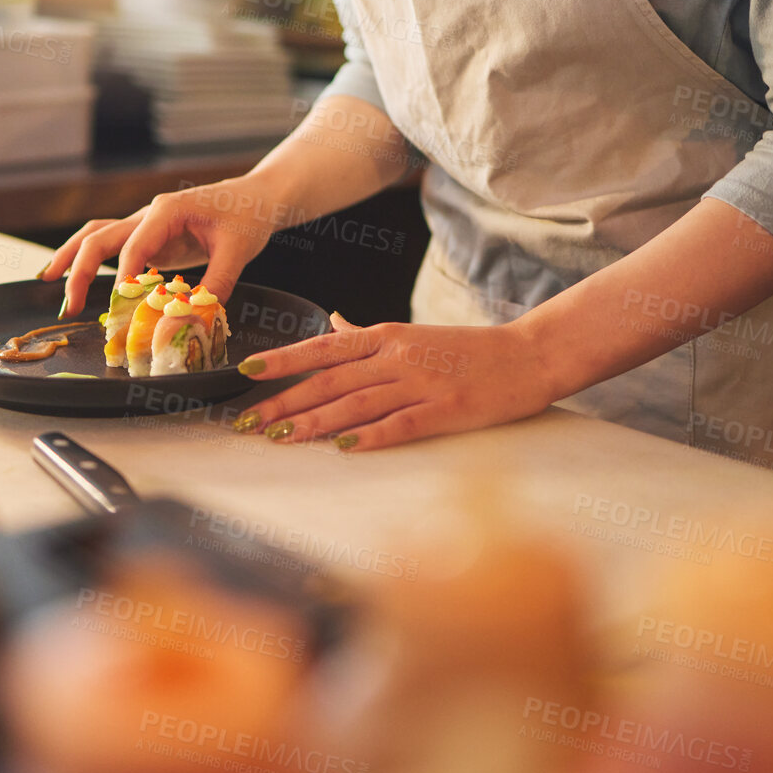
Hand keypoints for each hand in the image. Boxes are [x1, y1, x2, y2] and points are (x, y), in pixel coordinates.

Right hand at [37, 177, 285, 315]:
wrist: (256, 197)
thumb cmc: (248, 217)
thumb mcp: (237, 252)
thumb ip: (215, 284)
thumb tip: (191, 316)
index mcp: (167, 211)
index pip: (134, 246)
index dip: (125, 277)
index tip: (121, 304)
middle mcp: (149, 214)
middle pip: (99, 237)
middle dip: (79, 270)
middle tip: (69, 305)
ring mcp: (145, 224)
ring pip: (97, 235)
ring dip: (71, 258)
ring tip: (46, 281)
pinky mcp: (149, 236)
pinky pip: (112, 246)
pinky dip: (89, 259)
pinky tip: (73, 277)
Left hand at [232, 313, 562, 451]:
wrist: (528, 355)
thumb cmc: (469, 350)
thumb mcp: (413, 333)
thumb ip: (368, 334)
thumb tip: (333, 323)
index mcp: (387, 336)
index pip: (323, 346)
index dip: (282, 359)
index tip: (245, 371)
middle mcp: (397, 356)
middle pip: (329, 379)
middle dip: (284, 401)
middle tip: (248, 422)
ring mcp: (422, 382)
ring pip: (356, 402)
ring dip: (315, 422)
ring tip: (281, 438)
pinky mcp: (446, 409)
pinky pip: (401, 424)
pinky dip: (370, 436)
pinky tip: (343, 449)